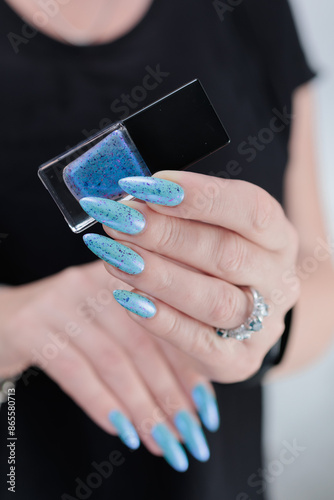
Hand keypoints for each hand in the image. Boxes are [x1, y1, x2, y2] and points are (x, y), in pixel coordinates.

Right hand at [0, 260, 218, 469]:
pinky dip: (103, 405)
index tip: (206, 410)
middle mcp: (95, 283)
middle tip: (189, 436)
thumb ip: (146, 341)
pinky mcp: (33, 327)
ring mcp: (62, 302)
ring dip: (142, 409)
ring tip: (162, 443)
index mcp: (124, 277)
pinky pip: (75, 372)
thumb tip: (191, 395)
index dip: (190, 369)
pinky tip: (122, 430)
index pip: (167, 324)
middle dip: (170, 397)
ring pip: (113, 362)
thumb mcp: (109, 320)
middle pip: (143, 345)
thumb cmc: (68, 325)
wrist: (3, 317)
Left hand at [82, 171, 299, 382]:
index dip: (200, 195)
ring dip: (158, 276)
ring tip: (114, 255)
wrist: (243, 324)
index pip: (251, 209)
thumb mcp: (214, 232)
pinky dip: (160, 319)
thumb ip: (183, 216)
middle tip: (119, 219)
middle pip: (226, 254)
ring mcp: (263, 325)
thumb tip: (129, 199)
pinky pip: (198, 342)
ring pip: (214, 300)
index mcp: (278, 238)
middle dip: (165, 234)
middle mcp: (278, 281)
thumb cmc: (217, 265)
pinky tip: (127, 297)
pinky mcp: (237, 361)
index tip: (148, 186)